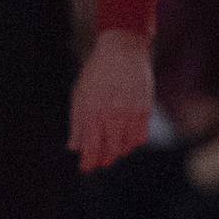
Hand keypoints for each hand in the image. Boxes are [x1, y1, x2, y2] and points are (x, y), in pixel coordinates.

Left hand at [70, 32, 154, 172]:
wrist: (122, 50)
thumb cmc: (97, 73)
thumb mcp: (80, 95)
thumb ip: (77, 123)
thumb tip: (74, 147)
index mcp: (93, 112)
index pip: (91, 147)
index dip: (88, 162)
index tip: (85, 168)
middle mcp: (113, 115)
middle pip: (110, 150)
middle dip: (104, 159)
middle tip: (100, 162)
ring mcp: (131, 113)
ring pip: (126, 146)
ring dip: (118, 152)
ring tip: (113, 152)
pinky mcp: (145, 109)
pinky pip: (141, 136)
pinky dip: (133, 143)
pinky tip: (127, 141)